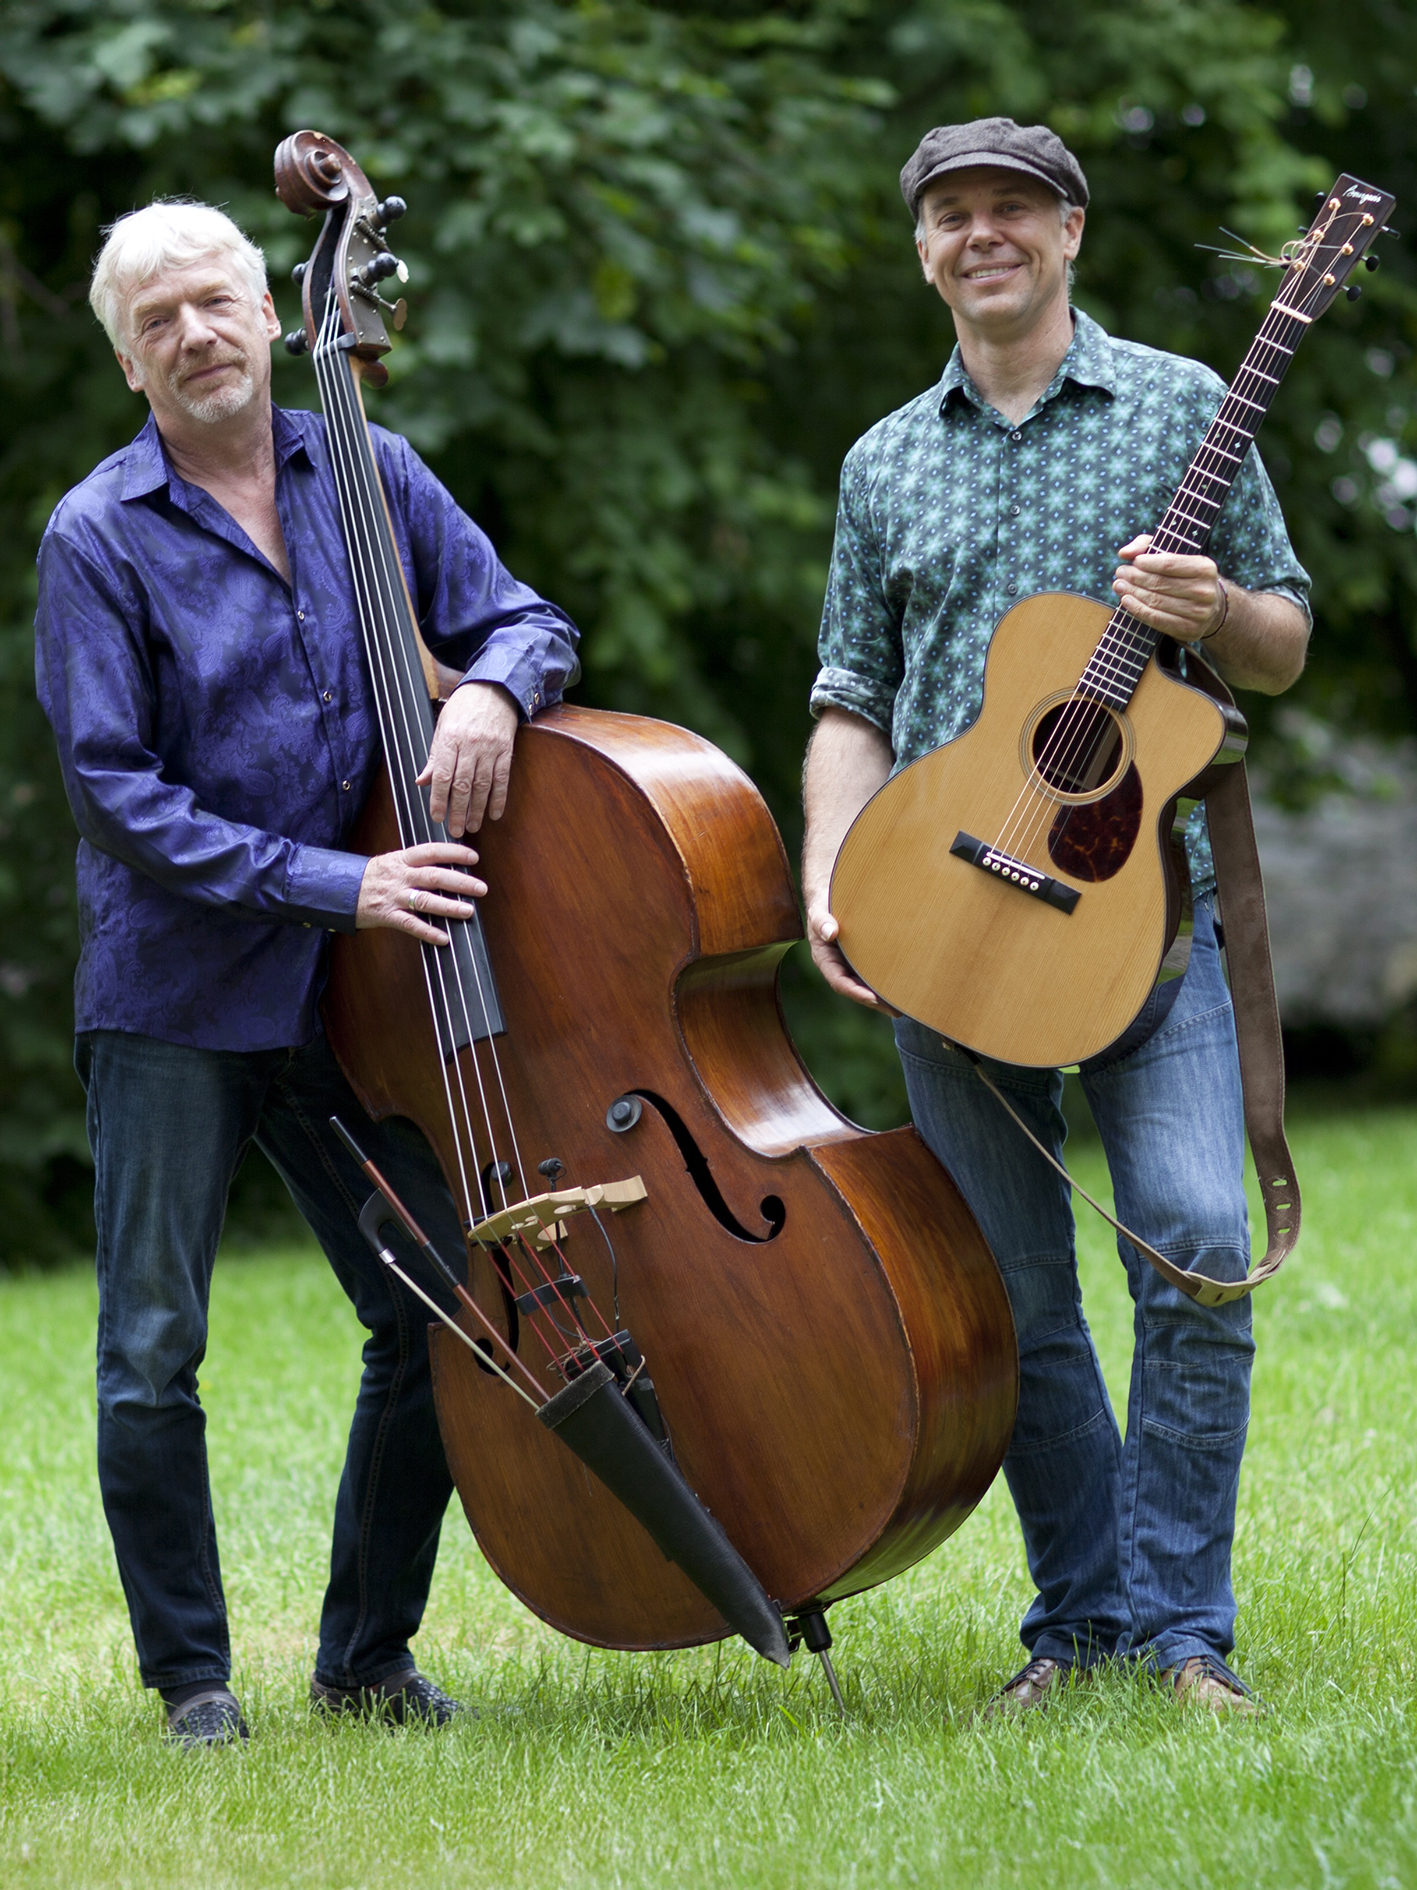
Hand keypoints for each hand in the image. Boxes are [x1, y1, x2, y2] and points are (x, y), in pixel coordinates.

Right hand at [357, 842, 486, 944]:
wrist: (337, 889)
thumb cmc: (370, 876)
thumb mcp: (392, 862)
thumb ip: (416, 864)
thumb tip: (447, 866)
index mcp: (402, 859)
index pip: (432, 851)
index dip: (454, 853)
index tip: (473, 857)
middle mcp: (400, 876)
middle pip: (434, 876)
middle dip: (460, 882)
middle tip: (481, 888)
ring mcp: (393, 896)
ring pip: (425, 900)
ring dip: (449, 906)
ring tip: (468, 911)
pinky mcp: (386, 915)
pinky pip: (410, 924)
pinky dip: (427, 932)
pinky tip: (443, 938)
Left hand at [416, 681, 519, 837]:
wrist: (493, 688)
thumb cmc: (463, 707)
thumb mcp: (442, 727)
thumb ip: (435, 756)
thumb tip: (422, 781)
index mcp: (450, 739)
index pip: (443, 775)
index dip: (439, 799)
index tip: (437, 817)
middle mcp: (470, 745)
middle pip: (462, 785)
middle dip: (458, 811)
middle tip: (455, 830)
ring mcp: (490, 748)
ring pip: (483, 785)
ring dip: (477, 809)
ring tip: (472, 826)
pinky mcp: (505, 750)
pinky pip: (502, 779)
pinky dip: (499, 798)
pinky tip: (494, 813)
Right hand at [806, 900, 898, 1015]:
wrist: (828, 898)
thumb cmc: (823, 905)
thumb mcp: (819, 912)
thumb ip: (821, 922)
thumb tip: (830, 932)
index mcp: (826, 960)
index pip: (840, 982)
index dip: (855, 992)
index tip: (873, 999)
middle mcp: (838, 967)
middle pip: (856, 989)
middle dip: (875, 1002)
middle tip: (896, 1010)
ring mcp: (850, 964)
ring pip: (865, 984)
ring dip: (882, 996)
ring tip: (904, 1005)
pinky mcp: (862, 958)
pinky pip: (873, 972)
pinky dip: (885, 980)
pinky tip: (902, 985)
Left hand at [1113, 535, 1224, 642]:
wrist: (1211, 608)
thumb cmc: (1185, 576)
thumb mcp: (1174, 554)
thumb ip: (1147, 545)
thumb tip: (1124, 553)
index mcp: (1204, 568)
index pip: (1169, 564)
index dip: (1147, 563)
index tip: (1133, 562)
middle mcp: (1204, 591)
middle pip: (1160, 583)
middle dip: (1135, 577)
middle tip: (1120, 573)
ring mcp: (1198, 613)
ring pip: (1156, 601)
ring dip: (1132, 593)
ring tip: (1119, 586)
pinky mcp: (1189, 629)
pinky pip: (1156, 619)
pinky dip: (1138, 609)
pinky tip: (1126, 601)